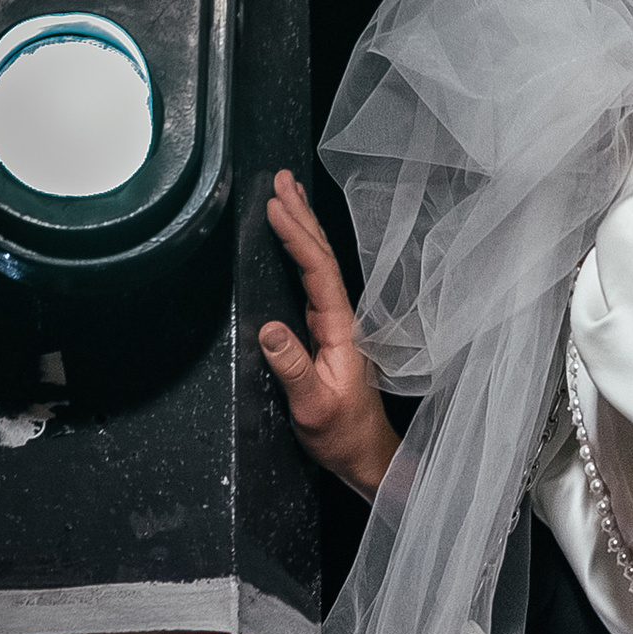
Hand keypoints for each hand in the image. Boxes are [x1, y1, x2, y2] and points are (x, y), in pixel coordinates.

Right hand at [260, 169, 398, 496]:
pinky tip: (292, 242)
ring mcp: (333, 325)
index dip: (297, 236)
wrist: (363, 454)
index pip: (318, 272)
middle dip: (301, 216)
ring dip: (303, 228)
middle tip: (281, 179)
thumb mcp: (314, 406)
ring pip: (319, 265)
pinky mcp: (324, 333)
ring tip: (286, 194)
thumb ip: (293, 367)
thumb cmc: (342, 433)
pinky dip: (301, 253)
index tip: (276, 206)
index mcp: (340, 330)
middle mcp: (340, 320)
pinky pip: (312, 281)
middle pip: (321, 257)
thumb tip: (269, 328)